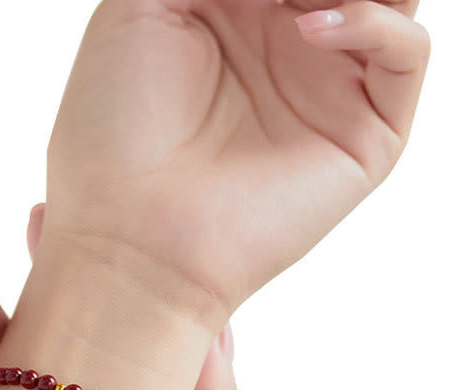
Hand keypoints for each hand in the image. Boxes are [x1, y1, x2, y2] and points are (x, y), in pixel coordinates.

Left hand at [42, 0, 429, 319]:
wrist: (128, 238)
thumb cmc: (111, 136)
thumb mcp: (139, 11)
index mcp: (232, 14)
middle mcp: (283, 49)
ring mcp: (326, 91)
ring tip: (294, 3)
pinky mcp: (362, 137)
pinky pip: (406, 53)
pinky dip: (375, 23)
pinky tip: (310, 30)